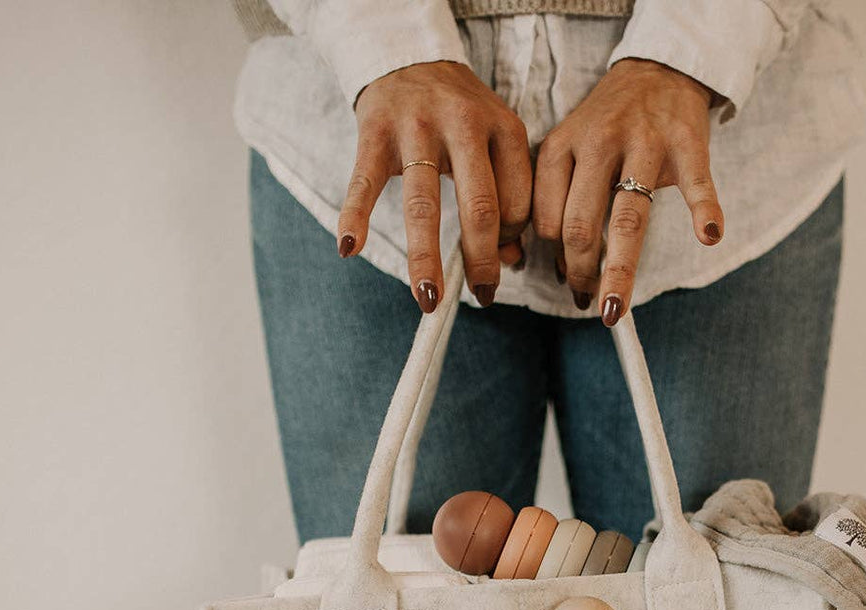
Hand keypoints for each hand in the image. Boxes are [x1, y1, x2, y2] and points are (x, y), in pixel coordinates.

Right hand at [338, 62, 532, 312]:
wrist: (409, 56)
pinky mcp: (375, 131)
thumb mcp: (495, 144)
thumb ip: (508, 197)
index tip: (500, 258)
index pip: (516, 203)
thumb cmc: (460, 115)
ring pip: (424, 204)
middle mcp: (464, 126)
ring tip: (429, 297)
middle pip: (479, 207)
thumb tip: (509, 261)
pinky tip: (349, 248)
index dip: (511, 240)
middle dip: (482, 261)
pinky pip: (364, 182)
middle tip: (484, 297)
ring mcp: (417, 128)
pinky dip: (354, 215)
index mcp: (503, 129)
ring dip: (426, 257)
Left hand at [532, 58, 723, 324]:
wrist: (657, 68)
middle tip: (587, 303)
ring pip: (627, 217)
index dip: (554, 259)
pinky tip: (709, 236)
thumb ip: (559, 199)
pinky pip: (696, 182)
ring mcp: (643, 142)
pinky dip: (705, 209)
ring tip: (615, 309)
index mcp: (561, 147)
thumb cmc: (609, 124)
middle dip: (579, 273)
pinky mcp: (686, 142)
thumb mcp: (570, 148)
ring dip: (619, 270)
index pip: (546, 218)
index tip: (566, 281)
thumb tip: (559, 268)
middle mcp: (597, 144)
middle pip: (580, 224)